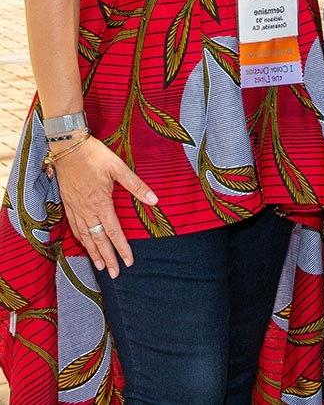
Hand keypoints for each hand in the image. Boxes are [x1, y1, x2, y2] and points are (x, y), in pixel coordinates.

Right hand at [53, 135, 157, 276]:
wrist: (68, 148)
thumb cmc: (95, 156)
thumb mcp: (118, 168)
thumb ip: (136, 186)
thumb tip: (155, 200)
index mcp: (102, 203)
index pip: (114, 232)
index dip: (122, 248)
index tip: (129, 261)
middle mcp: (88, 211)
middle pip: (99, 240)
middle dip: (108, 258)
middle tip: (115, 274)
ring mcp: (76, 209)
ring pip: (86, 237)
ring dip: (94, 253)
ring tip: (101, 266)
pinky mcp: (68, 205)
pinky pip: (75, 228)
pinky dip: (81, 240)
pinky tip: (85, 245)